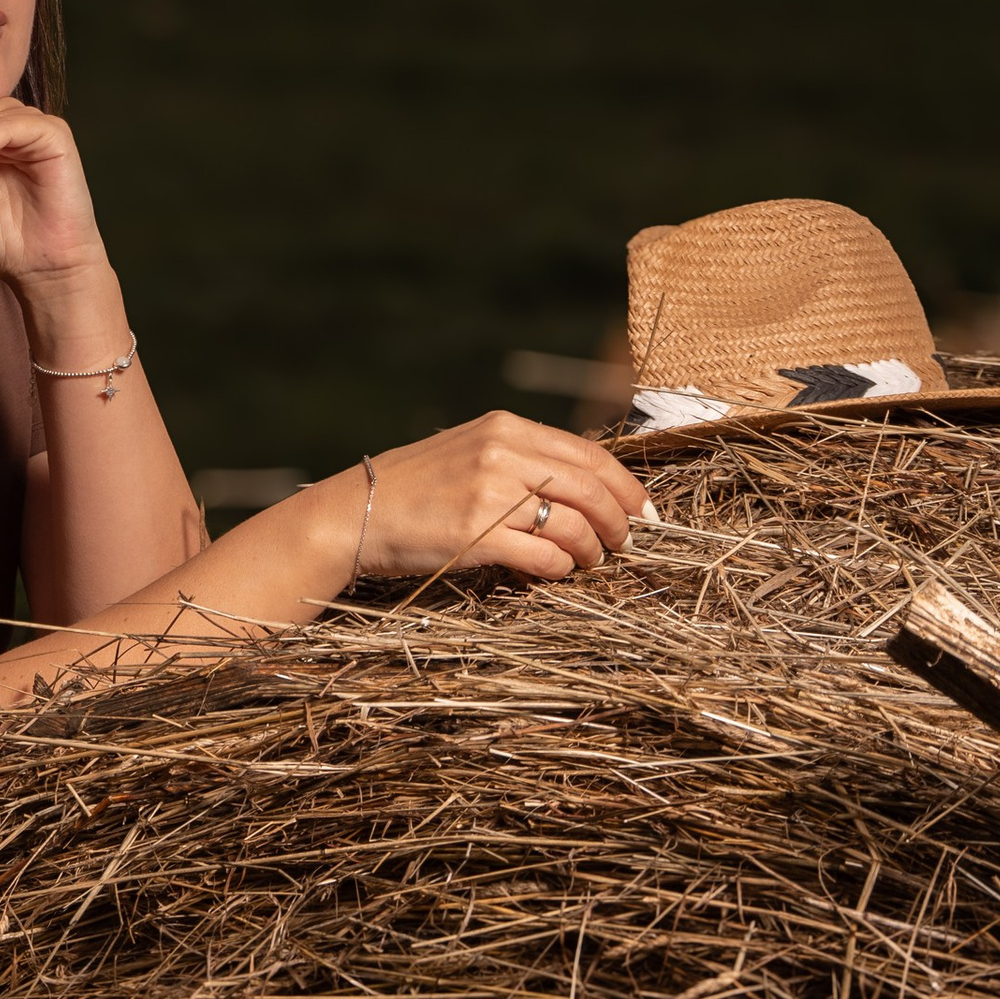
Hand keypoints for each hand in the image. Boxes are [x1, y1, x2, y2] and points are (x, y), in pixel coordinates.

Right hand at [351, 412, 652, 584]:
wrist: (356, 513)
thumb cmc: (414, 487)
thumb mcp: (470, 450)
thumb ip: (522, 457)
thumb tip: (585, 485)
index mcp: (505, 428)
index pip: (590, 455)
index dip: (627, 488)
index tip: (643, 512)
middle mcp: (501, 453)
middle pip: (591, 489)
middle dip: (620, 522)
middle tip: (625, 543)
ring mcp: (489, 494)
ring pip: (575, 524)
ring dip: (593, 549)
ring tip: (591, 560)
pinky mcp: (476, 536)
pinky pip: (544, 556)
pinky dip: (561, 567)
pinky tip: (556, 570)